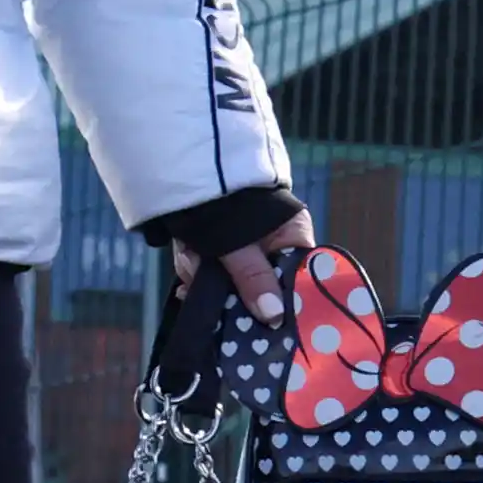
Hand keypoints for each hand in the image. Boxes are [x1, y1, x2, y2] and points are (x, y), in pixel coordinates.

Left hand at [174, 208, 315, 326]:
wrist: (185, 163)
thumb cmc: (223, 198)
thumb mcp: (238, 243)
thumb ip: (254, 279)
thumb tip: (274, 317)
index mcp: (294, 238)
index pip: (298, 281)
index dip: (280, 301)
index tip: (263, 320)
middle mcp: (275, 244)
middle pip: (260, 286)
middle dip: (228, 288)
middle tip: (202, 286)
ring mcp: (248, 245)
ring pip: (231, 281)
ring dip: (204, 273)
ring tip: (190, 253)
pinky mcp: (223, 245)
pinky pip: (214, 270)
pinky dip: (198, 266)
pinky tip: (188, 255)